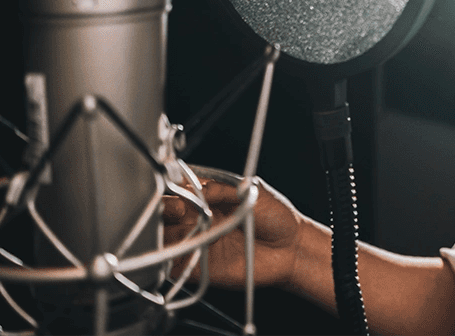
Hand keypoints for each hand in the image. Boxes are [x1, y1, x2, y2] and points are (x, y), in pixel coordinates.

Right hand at [161, 177, 302, 290]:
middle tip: (177, 211)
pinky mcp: (200, 267)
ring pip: (165, 240)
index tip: (178, 194)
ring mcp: (198, 242)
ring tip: (180, 232)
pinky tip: (177, 255)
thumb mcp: (252, 192)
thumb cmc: (276, 216)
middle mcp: (198, 219)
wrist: (291, 248)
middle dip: (163, 212)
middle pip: (165, 215)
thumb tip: (201, 188)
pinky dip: (169, 262)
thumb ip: (224, 190)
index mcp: (208, 197)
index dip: (172, 191)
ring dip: (164, 236)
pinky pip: (175, 267)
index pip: (178, 191)